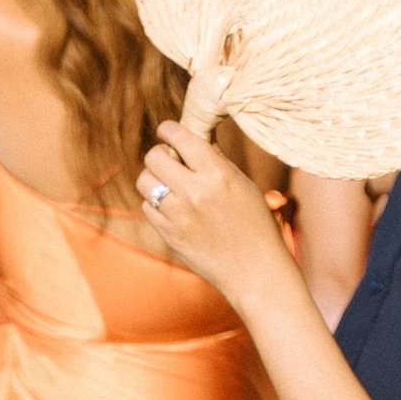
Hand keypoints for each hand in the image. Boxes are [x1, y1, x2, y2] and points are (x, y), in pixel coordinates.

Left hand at [137, 119, 296, 303]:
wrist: (254, 270)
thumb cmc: (255, 223)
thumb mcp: (242, 184)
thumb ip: (216, 160)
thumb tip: (195, 138)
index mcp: (217, 173)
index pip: (179, 137)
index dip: (168, 129)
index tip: (168, 131)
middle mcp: (194, 191)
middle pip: (154, 156)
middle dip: (160, 153)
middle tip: (170, 159)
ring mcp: (178, 215)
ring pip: (145, 181)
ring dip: (154, 178)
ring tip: (169, 183)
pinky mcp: (168, 234)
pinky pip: (147, 207)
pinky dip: (155, 202)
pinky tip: (172, 206)